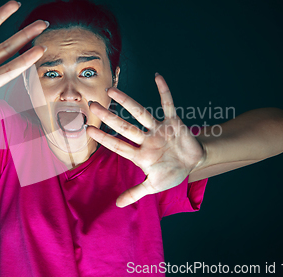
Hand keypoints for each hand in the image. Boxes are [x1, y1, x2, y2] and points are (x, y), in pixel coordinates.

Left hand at [86, 73, 204, 206]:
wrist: (194, 163)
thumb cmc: (171, 173)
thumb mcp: (154, 186)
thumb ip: (136, 192)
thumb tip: (118, 205)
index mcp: (140, 155)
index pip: (118, 145)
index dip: (104, 139)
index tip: (88, 130)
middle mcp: (146, 139)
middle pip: (124, 126)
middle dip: (108, 117)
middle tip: (92, 105)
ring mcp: (158, 130)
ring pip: (140, 113)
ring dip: (126, 102)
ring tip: (111, 91)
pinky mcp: (173, 122)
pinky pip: (168, 104)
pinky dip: (164, 91)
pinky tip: (157, 77)